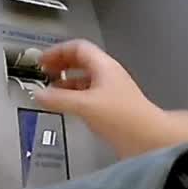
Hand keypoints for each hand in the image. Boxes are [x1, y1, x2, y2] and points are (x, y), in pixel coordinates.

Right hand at [33, 40, 168, 158]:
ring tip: (51, 92)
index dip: (58, 51)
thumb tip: (37, 95)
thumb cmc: (120, 117)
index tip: (41, 61)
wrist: (149, 140)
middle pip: (82, 62)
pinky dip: (76, 97)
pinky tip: (68, 107)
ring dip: (68, 83)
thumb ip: (59, 99)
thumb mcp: (85, 105)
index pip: (78, 48)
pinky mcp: (114, 108)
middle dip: (62, 65)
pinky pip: (90, 96)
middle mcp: (109, 75)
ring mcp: (113, 91)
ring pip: (86, 80)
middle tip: (44, 73)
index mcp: (104, 66)